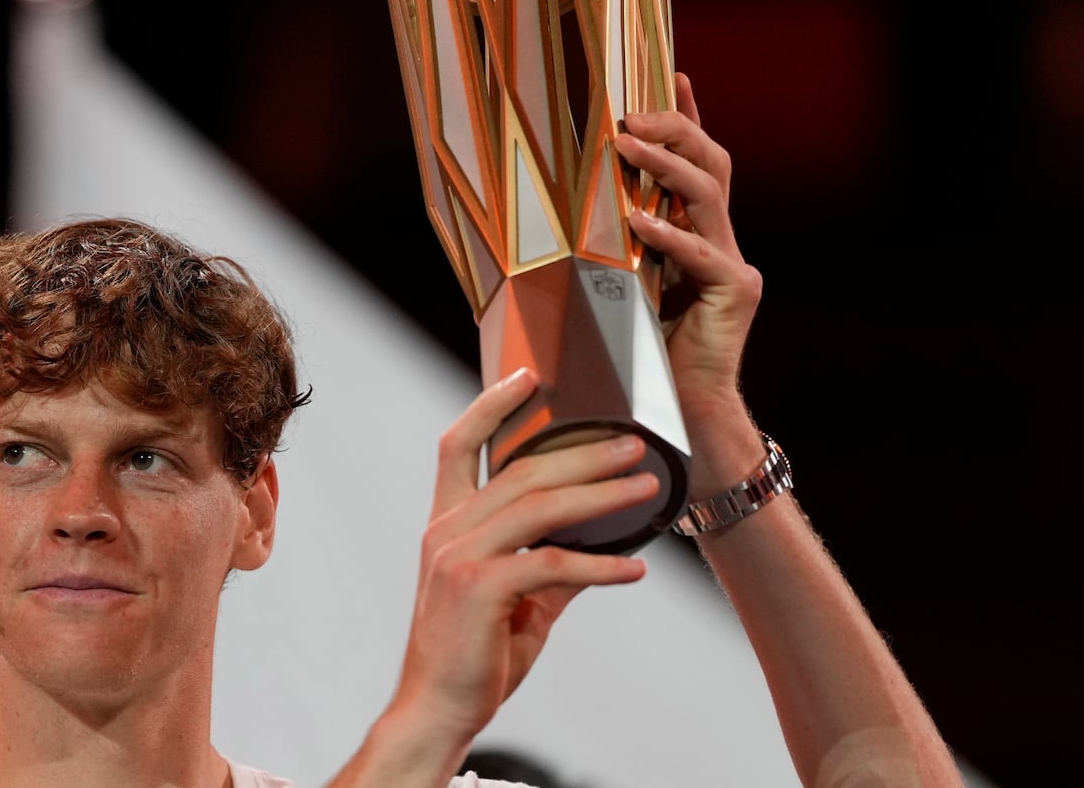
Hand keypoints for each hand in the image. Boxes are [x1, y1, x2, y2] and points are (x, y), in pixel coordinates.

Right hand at [385, 368, 656, 751]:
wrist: (437, 708)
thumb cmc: (473, 654)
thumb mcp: (516, 599)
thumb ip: (550, 564)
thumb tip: (603, 543)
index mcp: (448, 523)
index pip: (459, 444)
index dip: (492, 404)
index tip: (530, 375)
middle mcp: (448, 530)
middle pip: (520, 470)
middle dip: (582, 451)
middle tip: (631, 444)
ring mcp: (459, 556)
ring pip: (539, 507)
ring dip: (601, 495)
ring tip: (646, 488)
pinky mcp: (479, 589)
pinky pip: (551, 564)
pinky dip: (599, 565)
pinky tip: (635, 570)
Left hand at [613, 71, 764, 492]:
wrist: (678, 416)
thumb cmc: (638, 356)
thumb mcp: (614, 286)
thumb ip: (603, 248)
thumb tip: (546, 214)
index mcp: (695, 233)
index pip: (696, 161)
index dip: (688, 115)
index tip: (672, 73)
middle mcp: (720, 240)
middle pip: (711, 162)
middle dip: (675, 129)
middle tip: (631, 115)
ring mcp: (733, 265)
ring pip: (710, 195)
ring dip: (666, 166)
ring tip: (629, 147)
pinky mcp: (734, 294)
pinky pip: (702, 254)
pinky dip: (668, 234)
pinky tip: (637, 220)